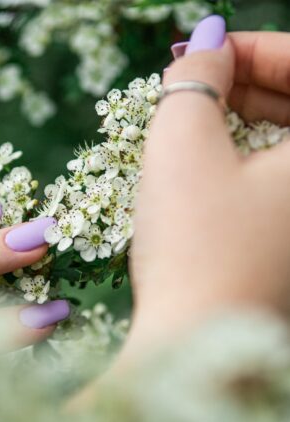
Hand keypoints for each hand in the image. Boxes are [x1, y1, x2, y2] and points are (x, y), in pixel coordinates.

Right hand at [123, 19, 289, 363]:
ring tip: (193, 115)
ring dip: (240, 117)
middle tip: (191, 80)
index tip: (201, 47)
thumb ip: (195, 80)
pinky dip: (241, 155)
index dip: (252, 48)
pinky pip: (272, 176)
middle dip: (243, 82)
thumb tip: (206, 42)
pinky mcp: (284, 239)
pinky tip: (206, 157)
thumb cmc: (190, 244)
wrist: (193, 339)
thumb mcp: (182, 145)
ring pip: (283, 142)